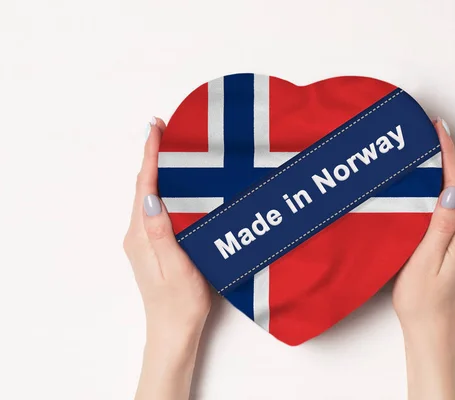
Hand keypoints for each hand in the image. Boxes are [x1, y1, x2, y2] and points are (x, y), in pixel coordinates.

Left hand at [123, 118, 210, 399]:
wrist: (174, 331)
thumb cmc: (179, 303)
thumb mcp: (175, 267)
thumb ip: (162, 232)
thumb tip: (151, 196)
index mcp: (142, 235)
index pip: (145, 186)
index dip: (150, 155)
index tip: (155, 128)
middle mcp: (139, 234)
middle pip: (144, 186)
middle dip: (153, 156)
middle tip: (165, 130)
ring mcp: (146, 240)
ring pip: (151, 196)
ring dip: (159, 171)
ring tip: (174, 150)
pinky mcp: (156, 246)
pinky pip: (158, 209)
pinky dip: (166, 189)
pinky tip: (179, 185)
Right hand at [392, 118, 454, 399]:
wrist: (431, 331)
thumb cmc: (422, 300)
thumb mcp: (426, 261)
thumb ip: (441, 225)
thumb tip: (452, 190)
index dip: (449, 154)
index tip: (439, 129)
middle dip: (448, 156)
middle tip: (430, 132)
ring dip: (445, 171)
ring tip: (428, 150)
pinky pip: (451, 209)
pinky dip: (442, 189)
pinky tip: (430, 184)